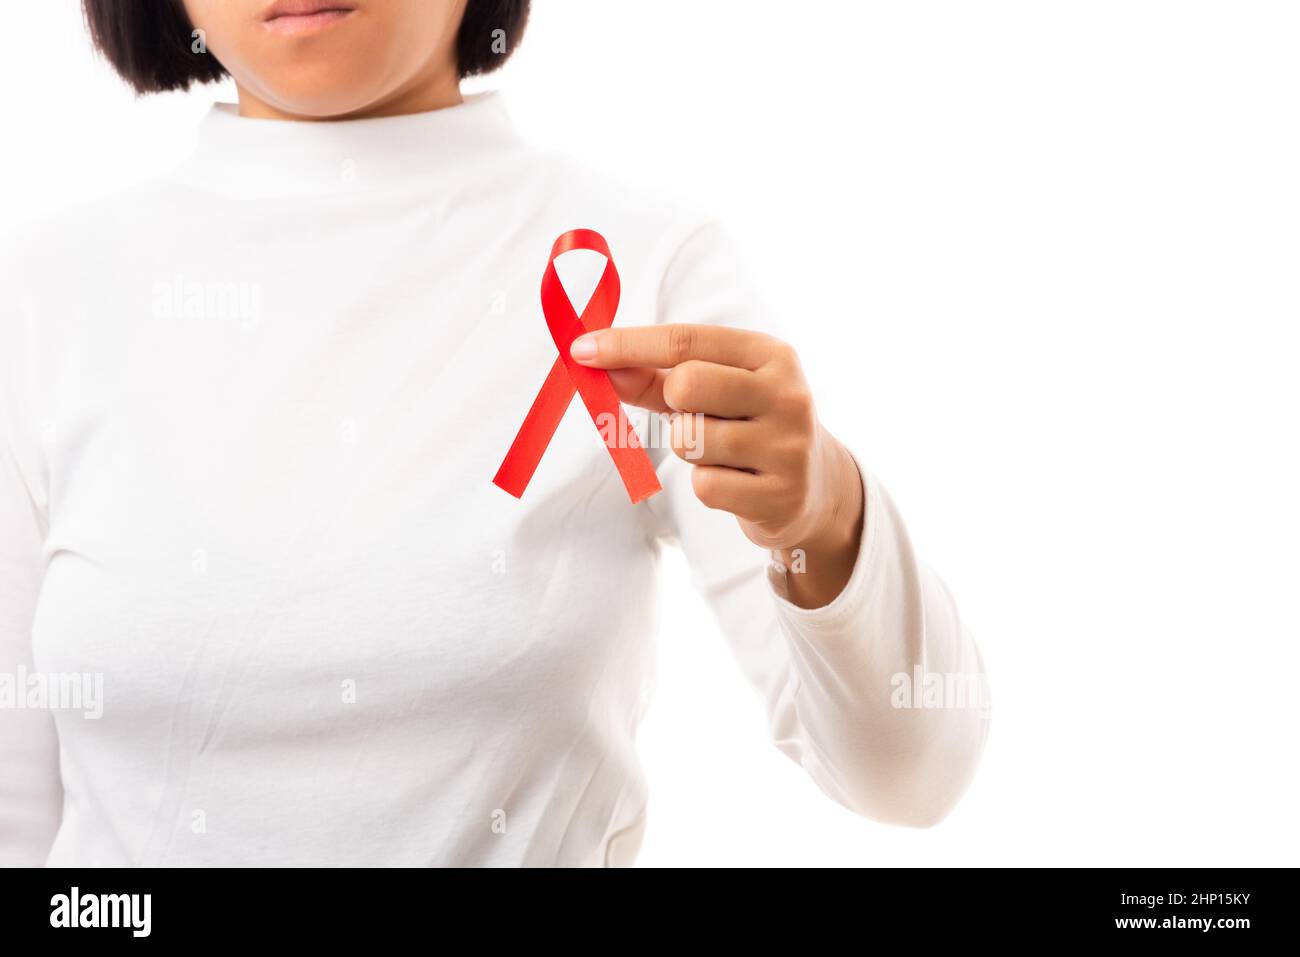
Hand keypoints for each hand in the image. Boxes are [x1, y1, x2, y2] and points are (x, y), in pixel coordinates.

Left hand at [571, 324, 864, 607]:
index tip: (581, 349)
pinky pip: (706, 487)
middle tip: (693, 417)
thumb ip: (654, 377)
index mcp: (770, 355)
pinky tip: (735, 483)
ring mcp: (788, 446)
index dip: (627, 344)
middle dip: (672, 404)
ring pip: (691, 439)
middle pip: (687, 384)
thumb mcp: (714, 391)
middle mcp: (787, 394)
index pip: (686, 340)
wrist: (816, 488)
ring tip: (721, 453)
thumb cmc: (748, 426)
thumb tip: (595, 363)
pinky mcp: (780, 496)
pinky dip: (707, 486)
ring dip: (690, 449)